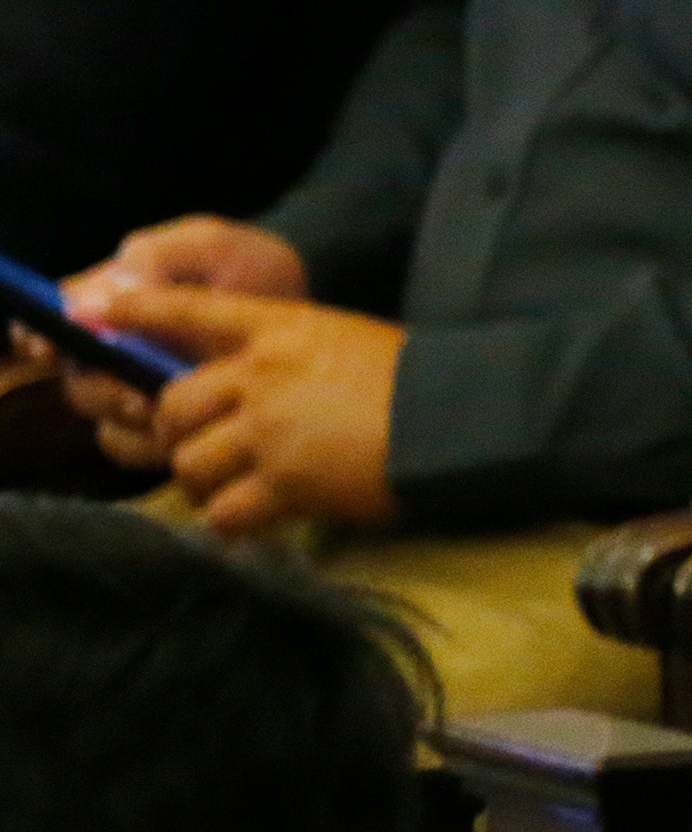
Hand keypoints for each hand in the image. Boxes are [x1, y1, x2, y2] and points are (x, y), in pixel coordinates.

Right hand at [29, 220, 311, 466]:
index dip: (43, 338)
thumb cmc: (254, 268)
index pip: (53, 326)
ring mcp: (141, 391)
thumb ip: (158, 258)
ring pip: (105, 420)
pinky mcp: (170, 427)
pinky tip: (180, 435)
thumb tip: (95, 298)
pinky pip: (138, 448)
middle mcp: (115, 352)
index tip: (51, 347)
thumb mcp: (213, 247)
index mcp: (112, 302)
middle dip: (100, 389)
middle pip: (78, 381)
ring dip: (125, 419)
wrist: (307, 308)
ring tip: (161, 409)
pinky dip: (151, 445)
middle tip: (133, 392)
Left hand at [76, 284, 400, 534]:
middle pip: (172, 407)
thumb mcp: (341, 339)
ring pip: (189, 464)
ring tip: (236, 487)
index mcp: (281, 329)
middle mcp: (263, 375)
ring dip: (203, 482)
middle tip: (207, 450)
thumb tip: (227, 393)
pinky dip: (231, 521)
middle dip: (179, 435)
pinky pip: (222, 513)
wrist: (462, 416)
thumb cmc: (410, 377)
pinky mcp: (286, 485)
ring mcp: (271, 431)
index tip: (89, 311)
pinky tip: (258, 517)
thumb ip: (280, 358)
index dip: (135, 311)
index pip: (191, 310)